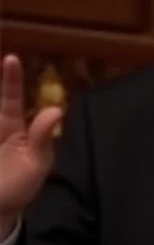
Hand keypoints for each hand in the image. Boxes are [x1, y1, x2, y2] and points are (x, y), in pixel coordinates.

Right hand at [0, 55, 62, 236]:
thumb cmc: (21, 186)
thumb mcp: (37, 163)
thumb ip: (43, 138)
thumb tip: (57, 109)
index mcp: (12, 128)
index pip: (10, 99)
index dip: (11, 79)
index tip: (11, 58)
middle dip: (2, 82)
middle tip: (6, 60)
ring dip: (0, 104)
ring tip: (3, 106)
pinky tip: (0, 140)